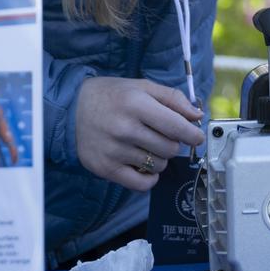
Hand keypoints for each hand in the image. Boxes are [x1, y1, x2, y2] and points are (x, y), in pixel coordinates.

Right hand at [74, 75, 203, 191]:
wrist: (72, 109)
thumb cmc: (113, 96)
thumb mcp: (142, 87)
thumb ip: (173, 98)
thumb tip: (197, 116)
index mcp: (136, 103)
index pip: (176, 127)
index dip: (193, 134)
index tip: (197, 137)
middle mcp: (124, 128)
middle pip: (170, 148)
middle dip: (173, 143)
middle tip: (162, 136)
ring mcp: (114, 150)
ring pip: (158, 165)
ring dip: (160, 158)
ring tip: (147, 146)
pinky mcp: (105, 168)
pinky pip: (141, 184)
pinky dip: (150, 178)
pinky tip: (146, 166)